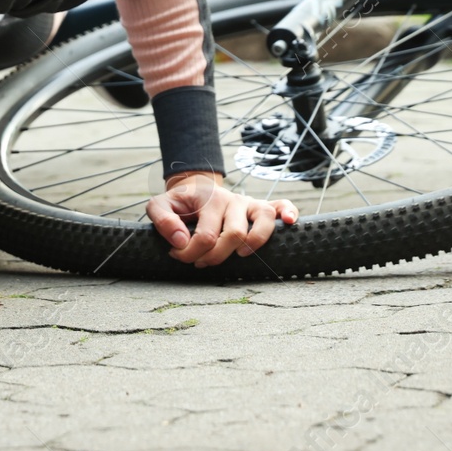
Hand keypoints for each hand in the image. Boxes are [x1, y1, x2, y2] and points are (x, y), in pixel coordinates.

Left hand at [147, 171, 297, 266]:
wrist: (196, 188)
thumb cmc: (180, 203)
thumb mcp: (160, 206)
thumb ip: (162, 220)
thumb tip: (180, 240)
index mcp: (209, 199)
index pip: (206, 235)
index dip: (191, 253)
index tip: (178, 255)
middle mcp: (233, 199)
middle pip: (235, 234)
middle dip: (216, 256)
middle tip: (200, 262)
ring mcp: (249, 203)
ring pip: (263, 221)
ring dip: (253, 243)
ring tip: (238, 255)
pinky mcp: (262, 206)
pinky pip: (281, 205)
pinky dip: (289, 212)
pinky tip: (290, 222)